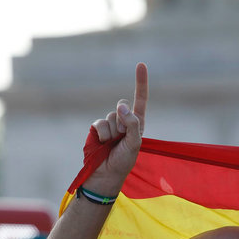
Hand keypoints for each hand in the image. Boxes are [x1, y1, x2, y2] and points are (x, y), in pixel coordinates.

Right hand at [88, 62, 148, 188]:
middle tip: (122, 139)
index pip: (140, 100)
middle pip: (123, 106)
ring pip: (112, 116)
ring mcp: (110, 124)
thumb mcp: (135, 143)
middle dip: (124, 122)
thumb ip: (132, 124)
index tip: (140, 64)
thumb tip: (122, 106)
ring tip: (113, 145)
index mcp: (137, 123)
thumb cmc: (124, 161)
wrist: (106, 174)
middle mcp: (124, 121)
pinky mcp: (97, 128)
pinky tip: (103, 144)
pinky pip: (100, 123)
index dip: (140, 82)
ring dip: (113, 132)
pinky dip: (103, 134)